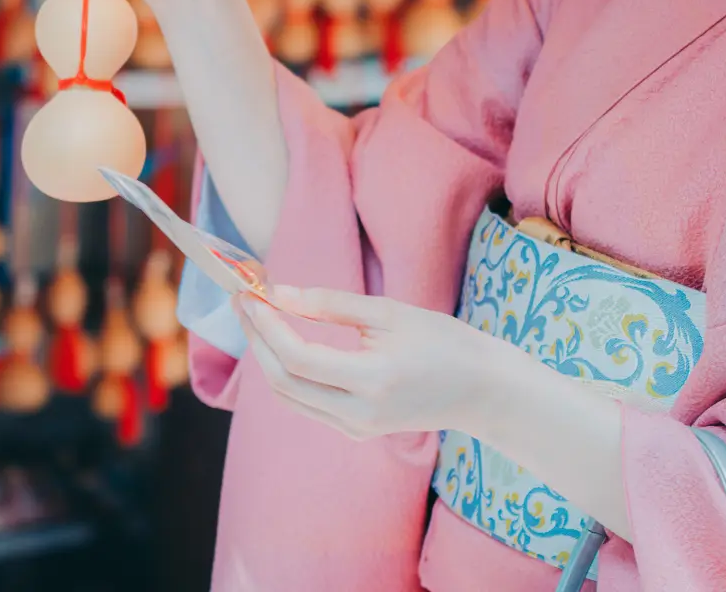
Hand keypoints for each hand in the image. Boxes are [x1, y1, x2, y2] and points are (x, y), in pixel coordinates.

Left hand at [234, 284, 509, 439]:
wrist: (482, 391)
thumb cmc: (443, 342)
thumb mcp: (390, 313)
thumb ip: (332, 305)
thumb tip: (279, 294)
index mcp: (372, 380)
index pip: (298, 358)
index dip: (267, 326)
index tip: (249, 294)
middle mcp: (359, 413)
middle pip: (284, 381)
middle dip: (257, 340)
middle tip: (243, 302)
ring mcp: (356, 428)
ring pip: (290, 397)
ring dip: (266, 358)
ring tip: (256, 318)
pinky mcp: (356, 431)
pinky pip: (307, 404)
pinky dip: (287, 374)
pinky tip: (282, 343)